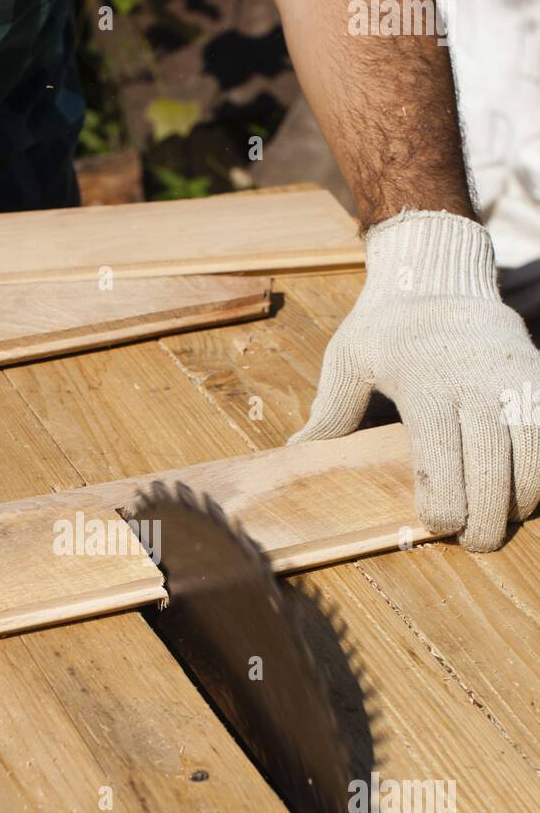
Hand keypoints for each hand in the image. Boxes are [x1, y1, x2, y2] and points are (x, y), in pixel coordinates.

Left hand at [291, 210, 539, 551]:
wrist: (438, 271)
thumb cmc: (386, 324)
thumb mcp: (348, 357)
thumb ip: (331, 409)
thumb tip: (296, 452)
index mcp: (424, 381)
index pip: (440, 456)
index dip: (444, 503)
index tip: (439, 525)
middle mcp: (475, 380)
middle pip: (491, 467)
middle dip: (485, 516)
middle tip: (474, 540)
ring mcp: (514, 377)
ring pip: (533, 454)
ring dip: (522, 497)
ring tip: (502, 518)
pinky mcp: (538, 375)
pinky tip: (524, 489)